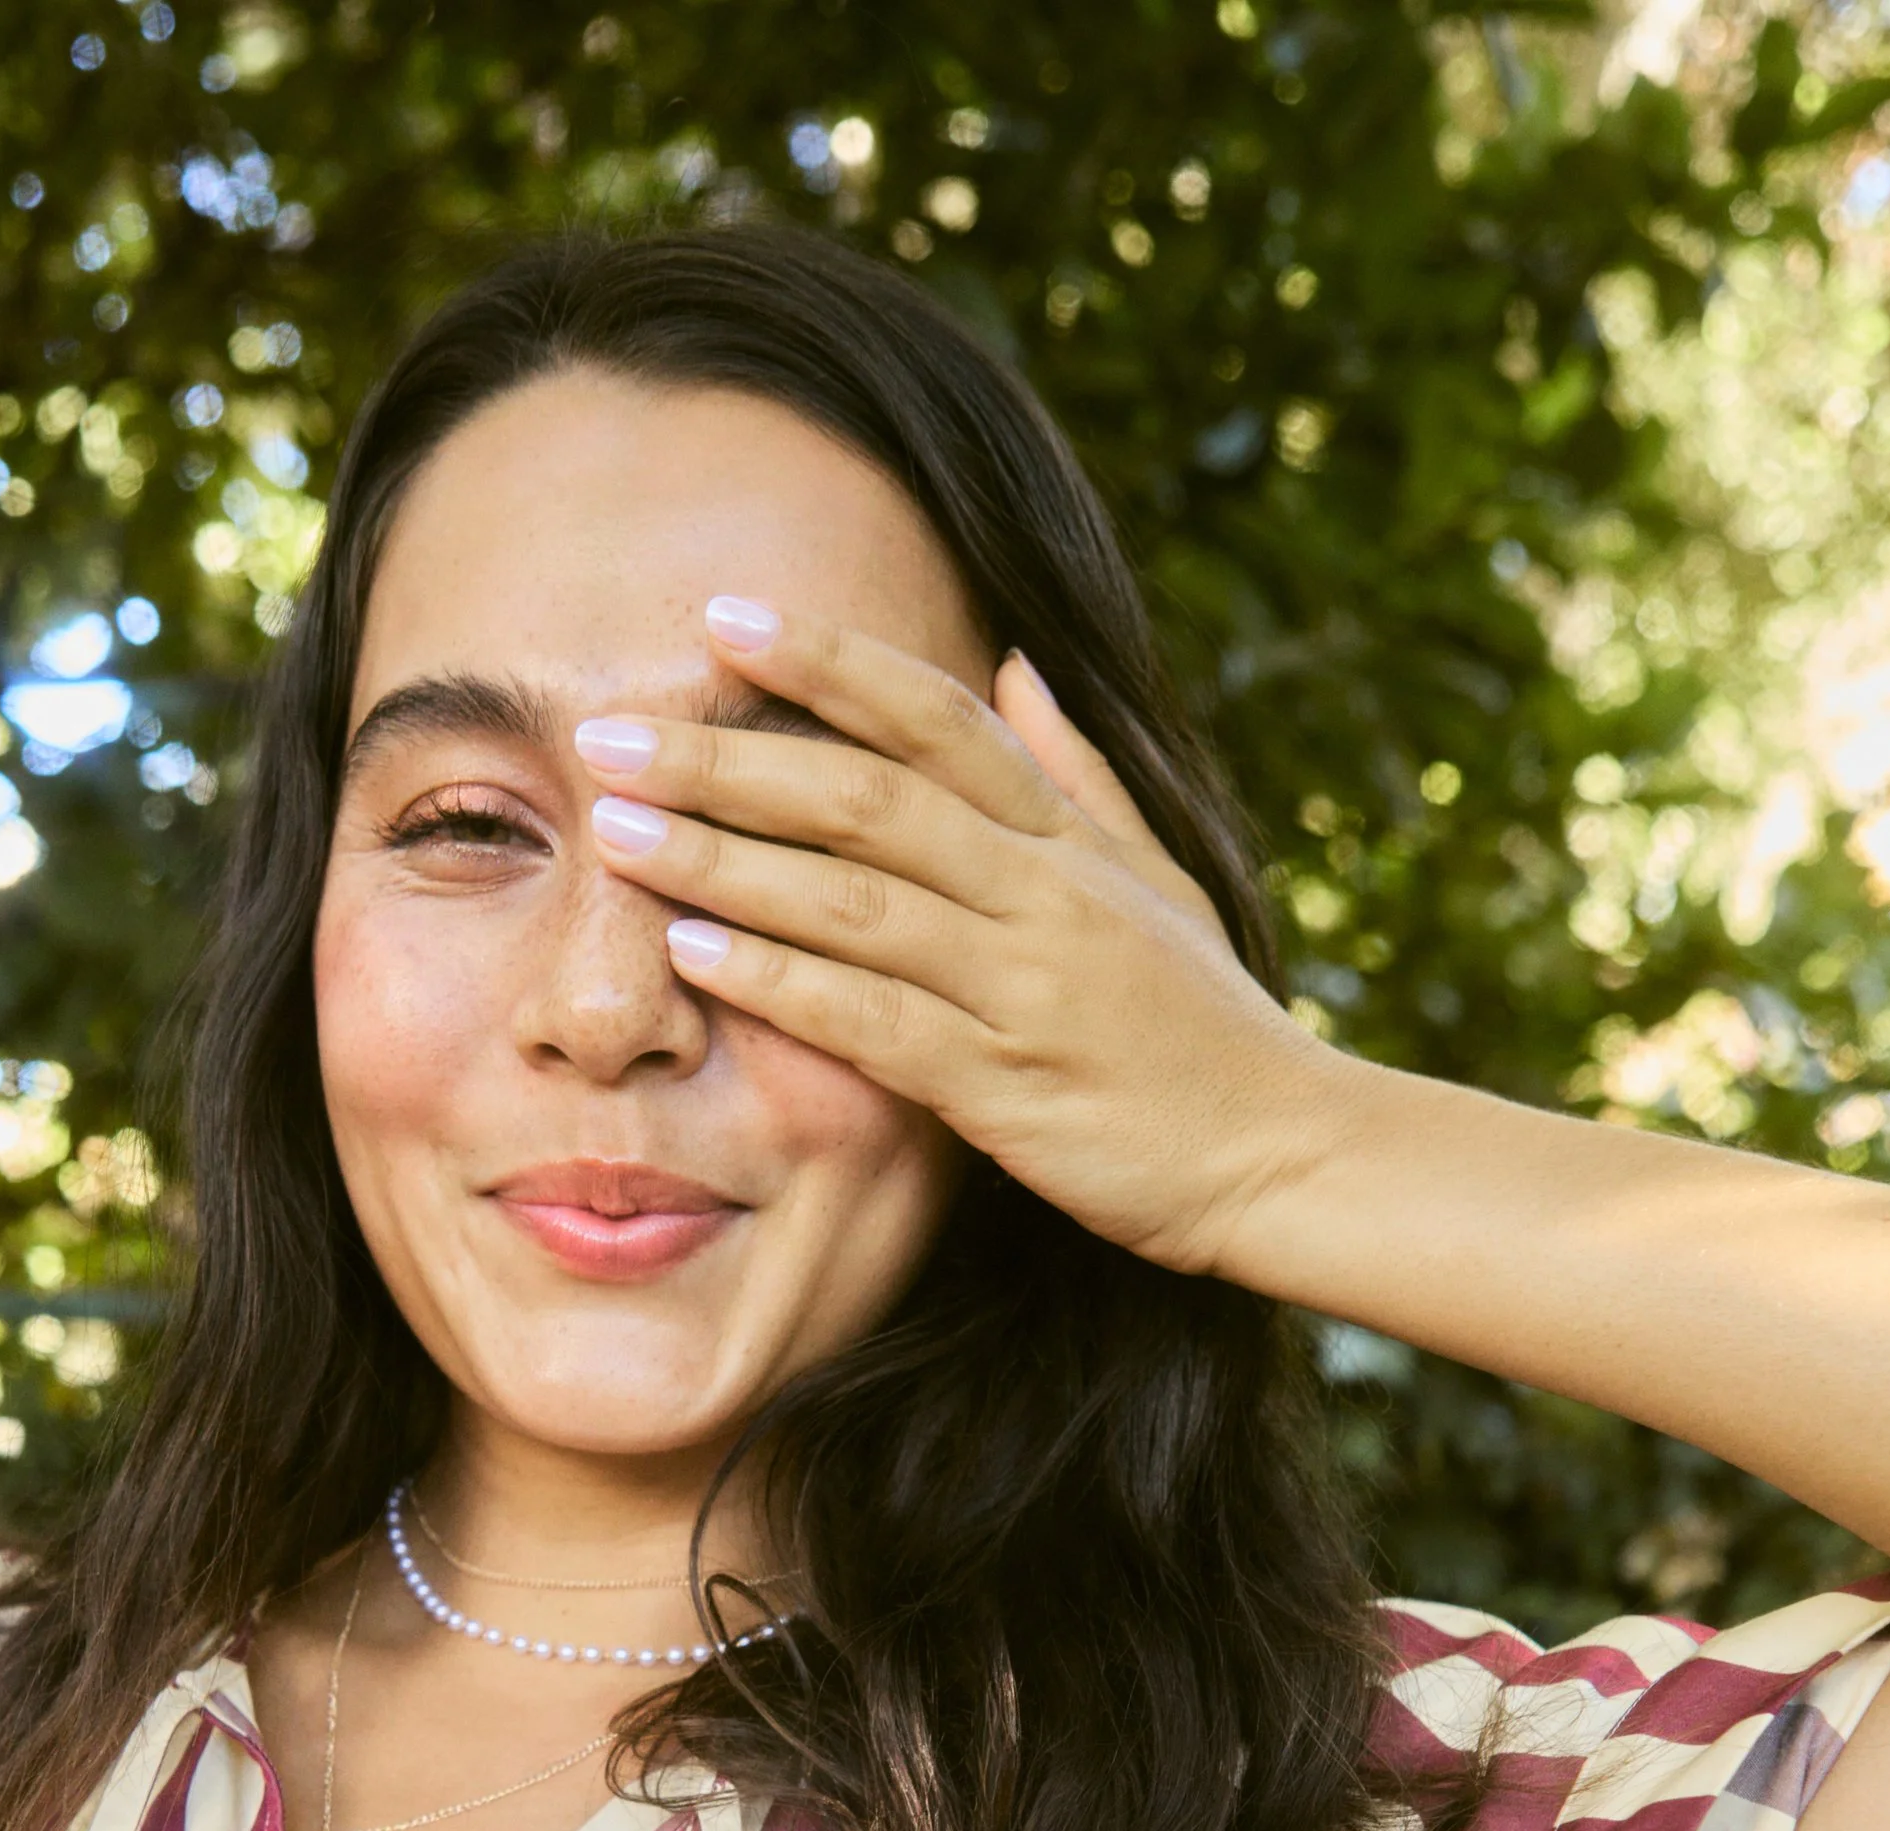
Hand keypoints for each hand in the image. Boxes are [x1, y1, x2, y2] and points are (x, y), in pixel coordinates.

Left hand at [578, 598, 1337, 1275]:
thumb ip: (1075, 772)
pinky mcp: (1006, 1086)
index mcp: (1065, 837)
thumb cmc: (1205, 1024)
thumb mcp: (1155, 877)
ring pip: (855, 900)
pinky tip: (696, 954)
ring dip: (726, 860)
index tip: (720, 618)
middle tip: (607, 734)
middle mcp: (1041, 892)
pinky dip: (783, 983)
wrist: (1283, 1154)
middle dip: (727, 760)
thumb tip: (1015, 662)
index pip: (934, 716)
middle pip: (865, 796)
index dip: (827, 660)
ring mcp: (1023, 986)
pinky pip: (875, 1020)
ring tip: (615, 830)